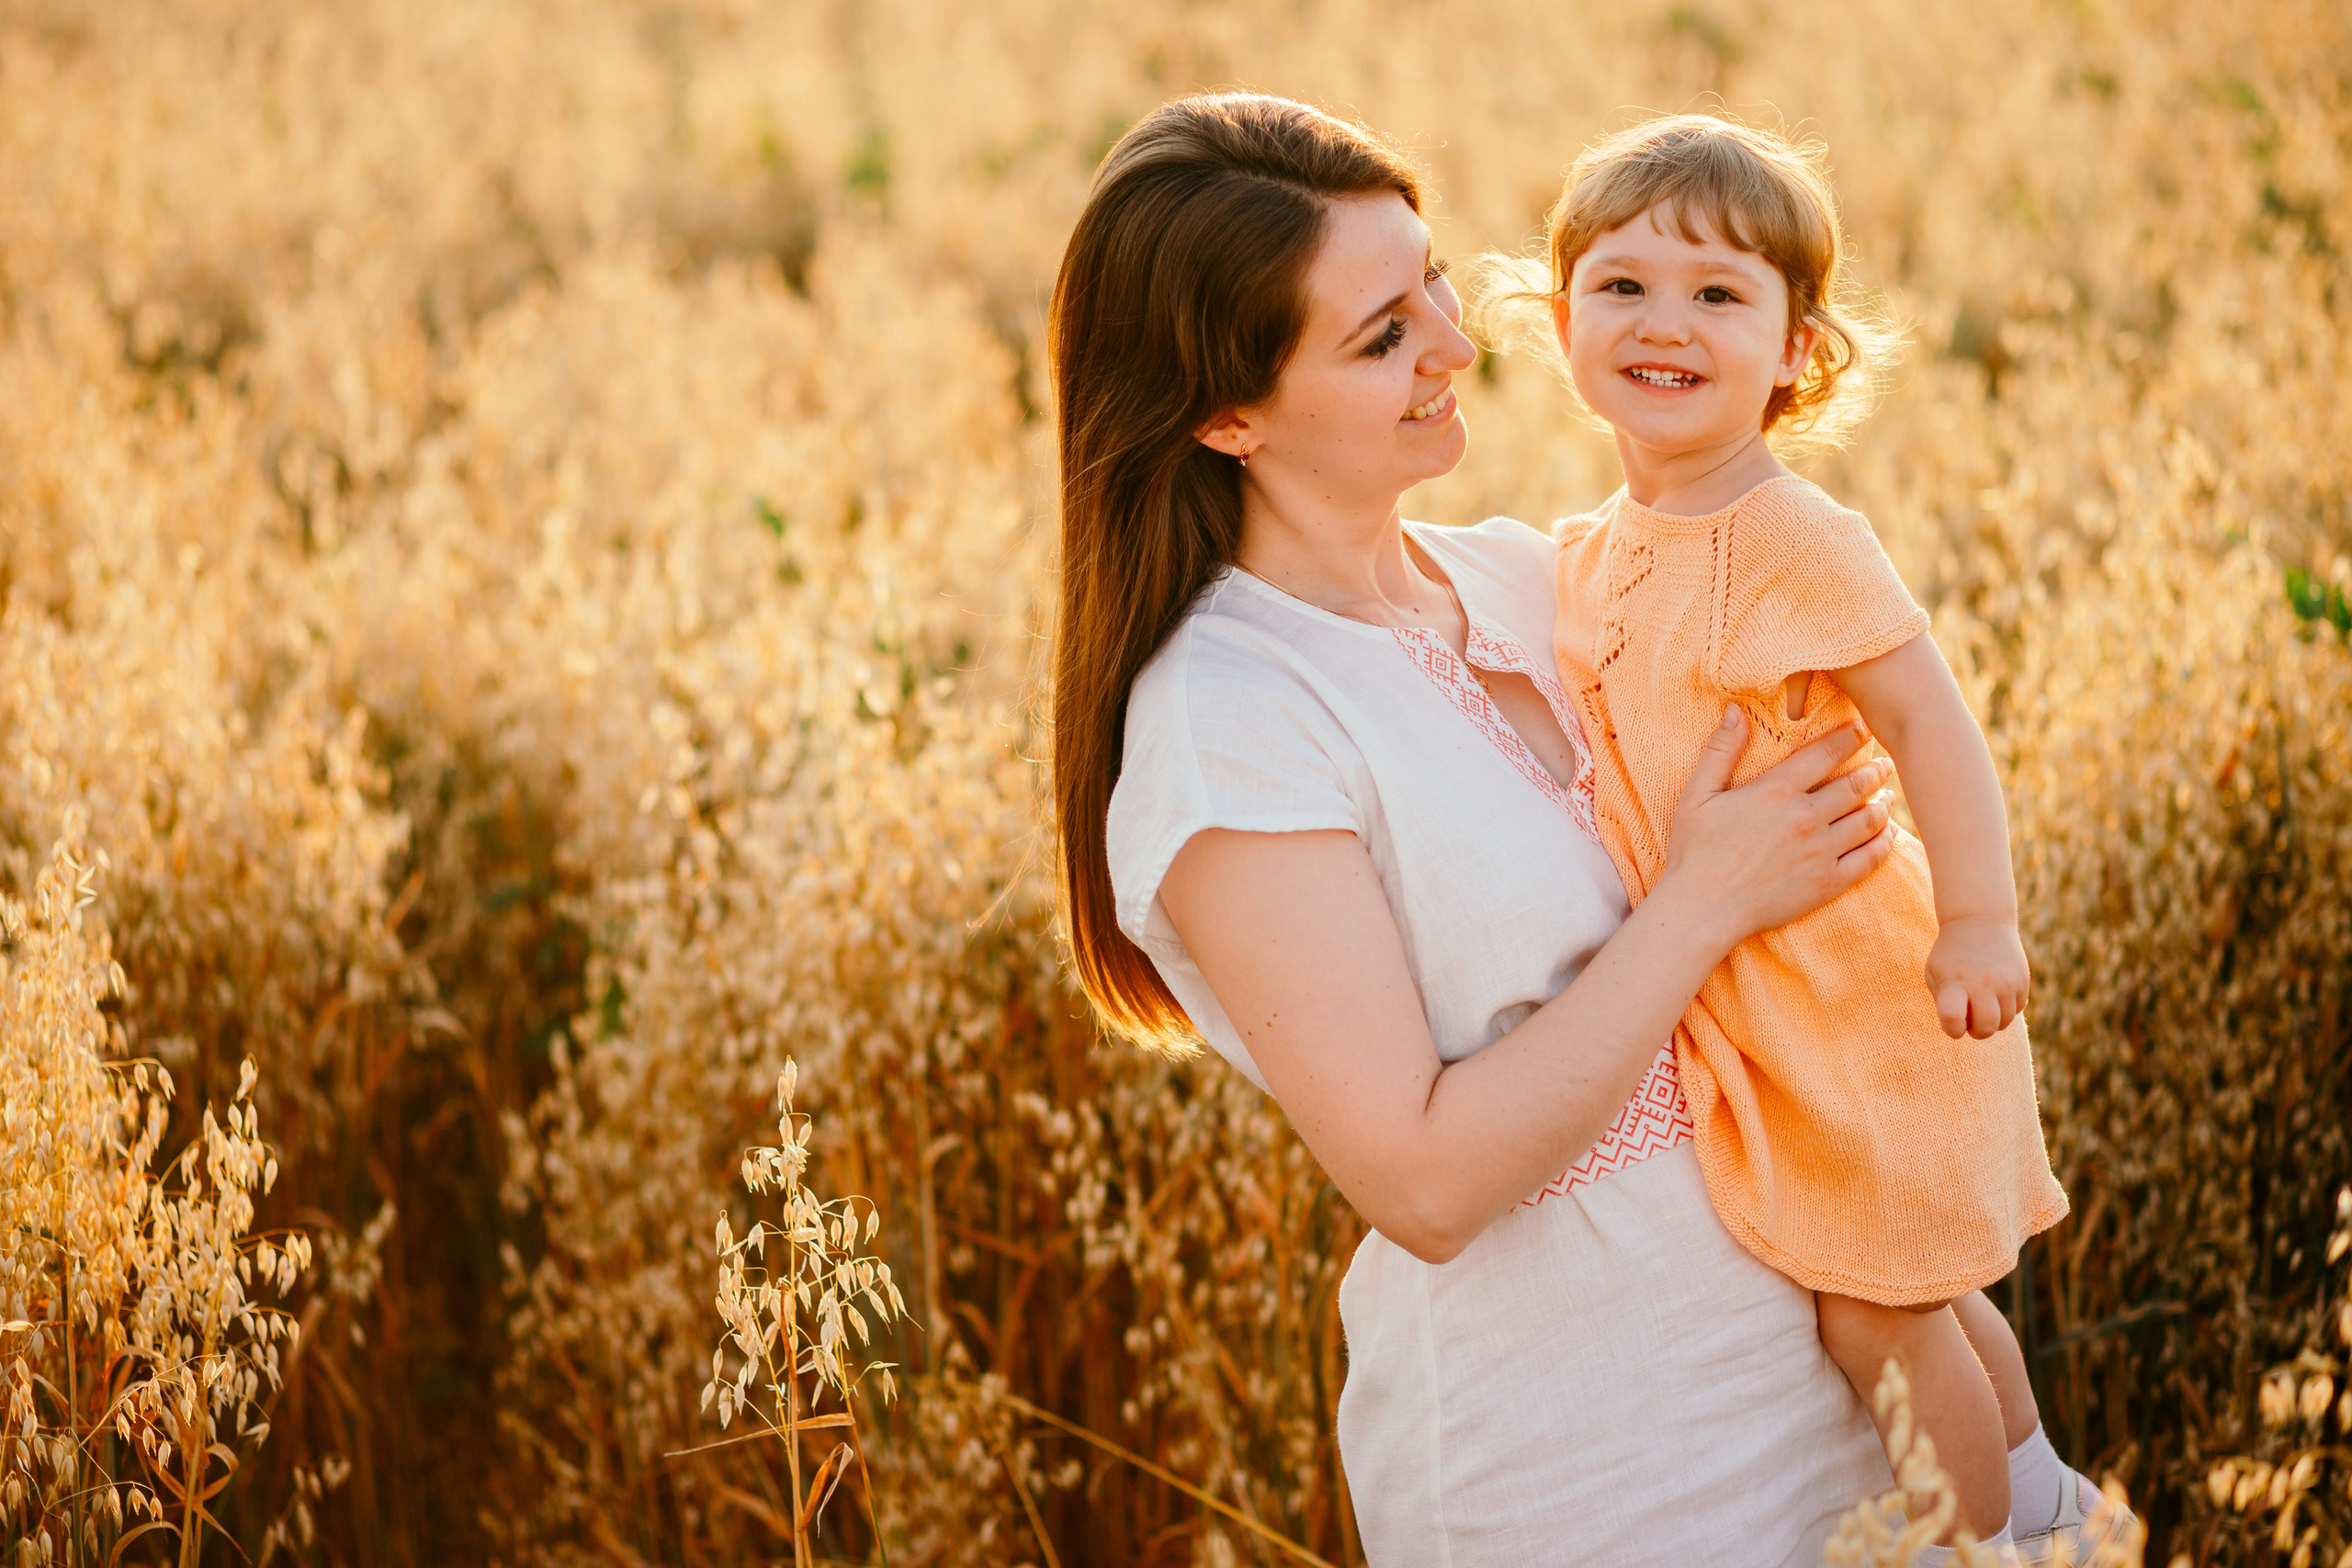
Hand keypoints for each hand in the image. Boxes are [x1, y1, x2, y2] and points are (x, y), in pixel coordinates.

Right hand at [1658, 708, 1896, 953]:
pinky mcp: (1828, 883)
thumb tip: (1734, 709)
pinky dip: (1885, 843)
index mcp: (1777, 790)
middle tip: (1886, 763)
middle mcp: (1806, 817)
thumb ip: (1721, 750)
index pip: (1826, 753)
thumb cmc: (1694, 850)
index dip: (1849, 737)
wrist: (1703, 908)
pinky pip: (1869, 858)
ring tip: (1888, 796)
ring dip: (1883, 804)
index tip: (1863, 728)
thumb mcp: (1697, 794)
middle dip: (1876, 770)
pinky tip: (1890, 835)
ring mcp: (1821, 851)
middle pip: (1856, 785)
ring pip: (1869, 820)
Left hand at [1926, 915, 2029, 1038]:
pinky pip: (2016, 1010)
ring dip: (1992, 1020)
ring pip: (2004, 1023)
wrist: (1980, 921)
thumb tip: (1963, 1028)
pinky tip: (1995, 990)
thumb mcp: (1935, 973)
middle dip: (1976, 1031)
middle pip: (1985, 1028)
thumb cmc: (1951, 954)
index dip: (1951, 1028)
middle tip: (1970, 1017)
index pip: (1952, 1017)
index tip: (1951, 1019)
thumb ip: (1944, 1003)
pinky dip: (2005, 1008)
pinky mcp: (2023, 980)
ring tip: (1981, 1001)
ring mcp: (2006, 982)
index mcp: (1955, 981)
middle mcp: (1983, 982)